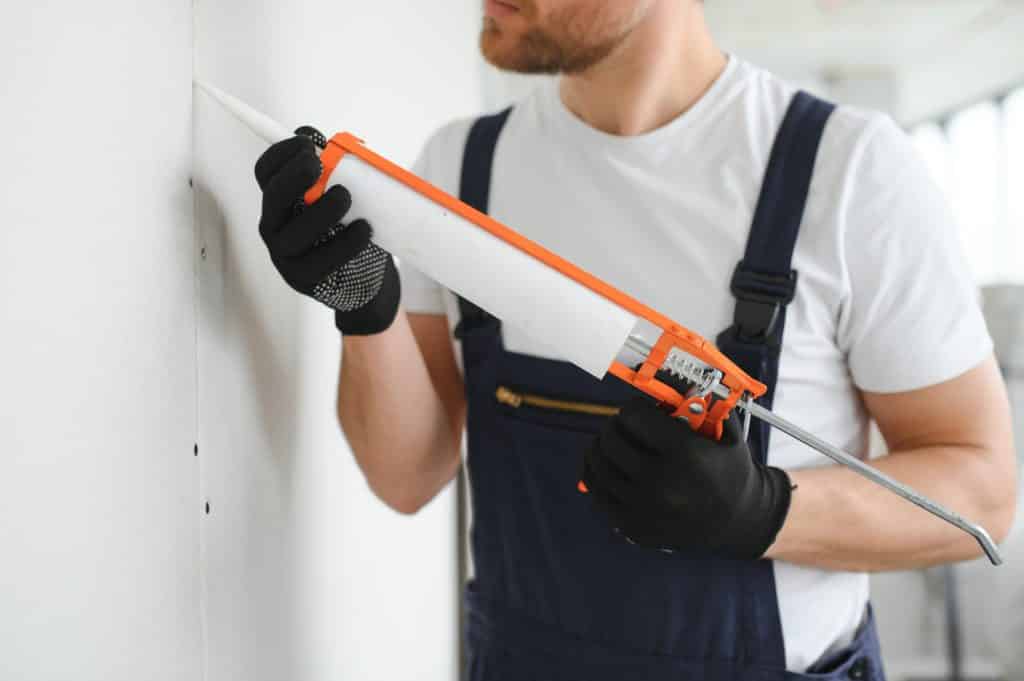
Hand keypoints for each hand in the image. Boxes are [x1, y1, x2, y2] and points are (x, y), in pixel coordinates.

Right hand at [254, 133, 399, 334]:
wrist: (365, 277)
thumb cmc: (350, 227)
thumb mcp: (344, 193)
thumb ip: (337, 168)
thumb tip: (335, 146)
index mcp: (281, 199)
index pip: (266, 171)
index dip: (281, 154)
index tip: (307, 145)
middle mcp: (275, 224)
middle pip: (273, 197)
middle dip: (293, 177)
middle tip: (318, 165)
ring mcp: (286, 254)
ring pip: (294, 234)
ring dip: (321, 211)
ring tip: (346, 197)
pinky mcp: (304, 278)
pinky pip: (321, 261)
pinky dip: (345, 243)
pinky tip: (364, 229)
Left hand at [580, 397, 791, 558]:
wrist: (740, 522)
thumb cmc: (732, 473)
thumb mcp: (727, 434)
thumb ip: (703, 404)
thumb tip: (672, 380)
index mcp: (685, 454)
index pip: (633, 415)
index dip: (634, 407)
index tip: (639, 408)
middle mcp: (661, 482)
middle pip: (612, 437)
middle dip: (616, 424)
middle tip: (624, 423)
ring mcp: (644, 507)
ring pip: (598, 463)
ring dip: (601, 445)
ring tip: (611, 441)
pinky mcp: (633, 526)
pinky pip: (596, 491)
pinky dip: (593, 472)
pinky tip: (602, 463)